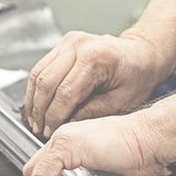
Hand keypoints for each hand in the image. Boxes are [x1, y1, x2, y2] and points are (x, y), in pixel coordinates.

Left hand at [22, 113, 166, 175]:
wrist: (149, 139)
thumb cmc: (138, 151)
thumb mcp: (108, 165)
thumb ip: (94, 173)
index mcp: (72, 140)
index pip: (45, 163)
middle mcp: (65, 136)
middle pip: (34, 167)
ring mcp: (65, 139)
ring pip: (35, 171)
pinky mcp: (68, 147)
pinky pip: (43, 174)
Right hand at [24, 31, 163, 137]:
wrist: (142, 55)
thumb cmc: (137, 77)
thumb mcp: (120, 103)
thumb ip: (91, 113)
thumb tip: (65, 125)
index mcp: (96, 57)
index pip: (65, 92)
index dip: (55, 117)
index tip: (50, 133)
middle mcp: (79, 44)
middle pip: (46, 82)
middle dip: (40, 111)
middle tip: (39, 130)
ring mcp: (69, 42)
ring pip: (38, 73)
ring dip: (33, 100)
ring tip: (35, 121)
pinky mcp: (63, 45)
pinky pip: (41, 68)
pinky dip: (36, 89)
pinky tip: (37, 105)